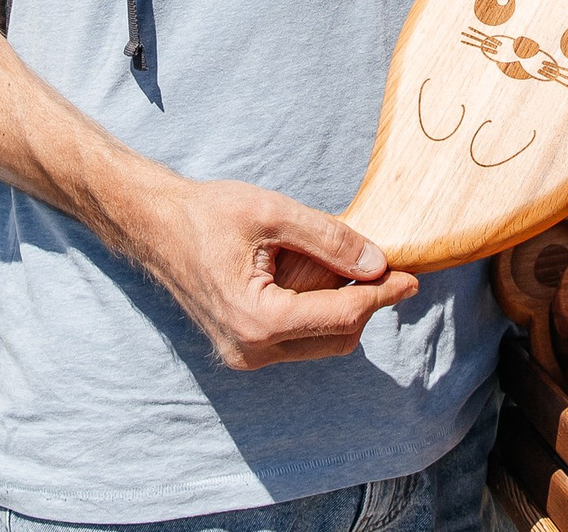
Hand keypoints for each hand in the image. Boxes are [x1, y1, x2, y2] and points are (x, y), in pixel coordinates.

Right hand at [130, 176, 419, 369]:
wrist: (155, 225)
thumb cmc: (208, 214)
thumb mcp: (273, 213)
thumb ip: (330, 239)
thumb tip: (378, 263)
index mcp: (257, 320)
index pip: (342, 317)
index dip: (382, 296)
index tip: (412, 277)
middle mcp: (252, 350)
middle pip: (338, 337)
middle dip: (364, 303)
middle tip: (381, 265)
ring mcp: (245, 355)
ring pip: (321, 341)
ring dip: (340, 308)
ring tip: (338, 263)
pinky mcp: (243, 349)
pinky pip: (298, 338)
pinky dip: (316, 311)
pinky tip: (312, 276)